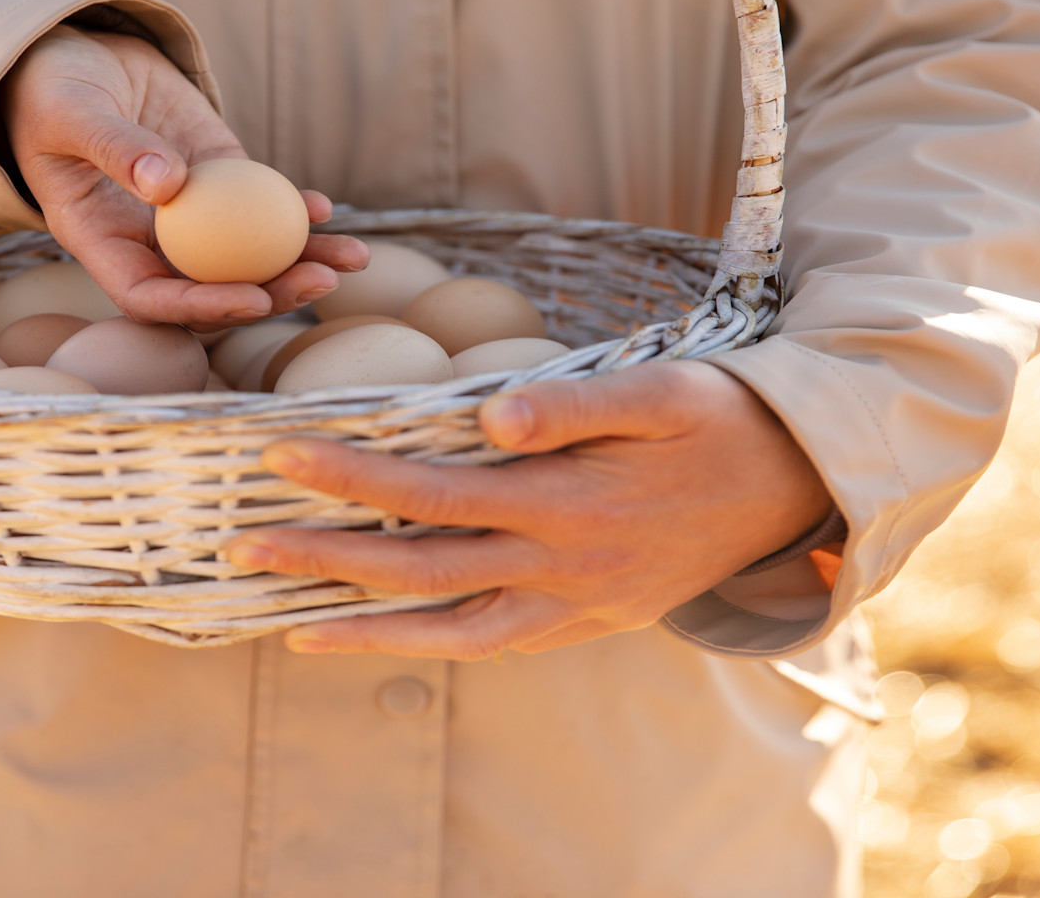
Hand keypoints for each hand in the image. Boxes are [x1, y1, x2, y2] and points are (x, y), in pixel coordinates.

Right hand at [1, 26, 366, 330]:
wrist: (73, 58)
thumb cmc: (52, 88)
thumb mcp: (70, 113)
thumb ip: (113, 147)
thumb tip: (167, 187)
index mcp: (101, 244)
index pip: (153, 298)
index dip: (204, 307)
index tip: (253, 297)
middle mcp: (148, 243)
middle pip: (214, 289)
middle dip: (273, 294)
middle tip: (324, 281)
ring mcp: (189, 216)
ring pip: (248, 256)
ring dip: (303, 261)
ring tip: (356, 257)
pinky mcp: (218, 181)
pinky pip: (260, 209)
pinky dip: (295, 213)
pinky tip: (325, 208)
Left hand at [225, 360, 832, 658]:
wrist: (797, 484)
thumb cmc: (721, 420)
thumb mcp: (663, 393)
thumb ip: (576, 404)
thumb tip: (489, 414)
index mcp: (571, 503)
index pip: (434, 491)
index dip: (353, 475)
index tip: (280, 451)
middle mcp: (563, 567)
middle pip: (420, 567)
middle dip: (325, 558)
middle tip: (242, 542)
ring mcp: (575, 606)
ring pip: (448, 628)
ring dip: (363, 625)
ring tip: (286, 622)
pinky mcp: (587, 621)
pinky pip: (492, 645)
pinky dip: (429, 646)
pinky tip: (378, 638)